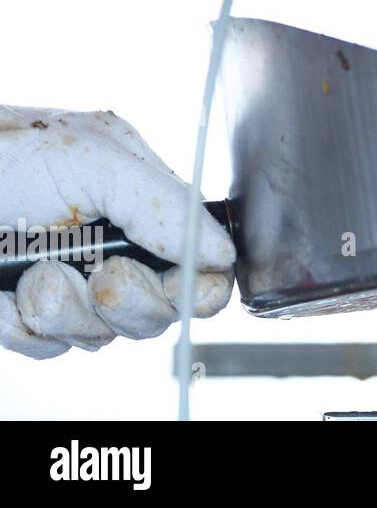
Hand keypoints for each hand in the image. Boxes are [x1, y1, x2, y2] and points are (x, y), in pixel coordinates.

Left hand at [0, 107, 234, 358]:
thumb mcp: (94, 160)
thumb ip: (166, 204)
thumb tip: (223, 251)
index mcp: (140, 196)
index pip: (202, 255)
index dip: (202, 280)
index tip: (186, 285)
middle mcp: (110, 242)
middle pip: (163, 307)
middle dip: (130, 300)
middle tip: (101, 276)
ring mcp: (67, 280)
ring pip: (104, 334)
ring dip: (66, 309)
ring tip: (30, 275)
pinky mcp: (21, 315)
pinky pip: (48, 348)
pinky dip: (22, 327)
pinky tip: (3, 296)